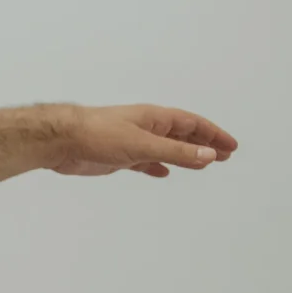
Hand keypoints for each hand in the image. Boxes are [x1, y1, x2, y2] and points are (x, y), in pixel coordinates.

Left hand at [48, 104, 237, 177]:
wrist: (60, 141)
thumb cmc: (99, 135)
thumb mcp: (143, 145)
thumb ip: (176, 152)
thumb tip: (210, 155)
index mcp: (154, 118)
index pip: (192, 124)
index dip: (213, 135)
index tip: (231, 147)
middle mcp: (146, 128)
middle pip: (182, 135)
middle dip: (204, 145)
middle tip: (225, 156)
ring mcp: (132, 142)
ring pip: (166, 149)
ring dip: (185, 156)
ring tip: (204, 164)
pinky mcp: (118, 156)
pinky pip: (145, 161)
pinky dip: (158, 166)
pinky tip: (164, 173)